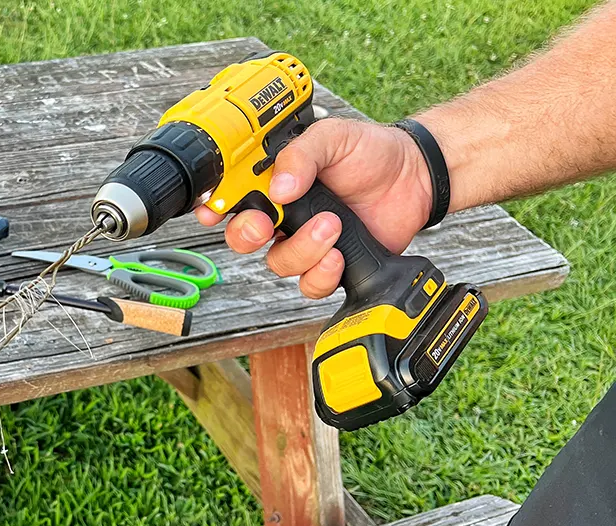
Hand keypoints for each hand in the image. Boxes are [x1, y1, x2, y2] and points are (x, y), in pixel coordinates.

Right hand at [195, 118, 432, 298]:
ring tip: (332, 226)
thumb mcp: (332, 137)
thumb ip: (301, 155)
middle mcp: (282, 215)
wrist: (416, 177)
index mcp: (273, 181)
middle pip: (242, 237)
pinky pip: (309, 284)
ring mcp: (304, 241)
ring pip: (278, 263)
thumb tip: (277, 187)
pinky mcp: (330, 264)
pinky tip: (339, 254)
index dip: (213, 207)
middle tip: (268, 224)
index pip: (230, 197)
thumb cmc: (371, 152)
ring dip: (302, 249)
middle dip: (248, 234)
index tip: (212, 211)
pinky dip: (321, 274)